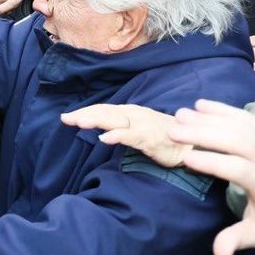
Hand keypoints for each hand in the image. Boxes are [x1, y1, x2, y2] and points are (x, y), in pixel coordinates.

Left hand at [60, 103, 187, 166]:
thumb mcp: (137, 129)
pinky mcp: (150, 138)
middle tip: (65, 118)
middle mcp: (134, 114)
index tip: (66, 117)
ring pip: (115, 120)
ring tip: (78, 122)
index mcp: (129, 112)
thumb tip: (102, 128)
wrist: (189, 144)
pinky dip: (117, 135)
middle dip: (84, 114)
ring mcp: (142, 125)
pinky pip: (131, 136)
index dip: (85, 112)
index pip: (103, 110)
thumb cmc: (162, 136)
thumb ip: (120, 127)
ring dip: (96, 120)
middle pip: (105, 112)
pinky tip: (104, 138)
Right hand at [166, 100, 254, 254]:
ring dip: (207, 118)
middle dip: (202, 132)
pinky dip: (222, 109)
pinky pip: (246, 115)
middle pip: (235, 139)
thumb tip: (219, 254)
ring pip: (238, 123)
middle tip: (172, 129)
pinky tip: (200, 105)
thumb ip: (238, 240)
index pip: (238, 169)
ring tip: (178, 115)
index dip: (212, 162)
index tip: (186, 158)